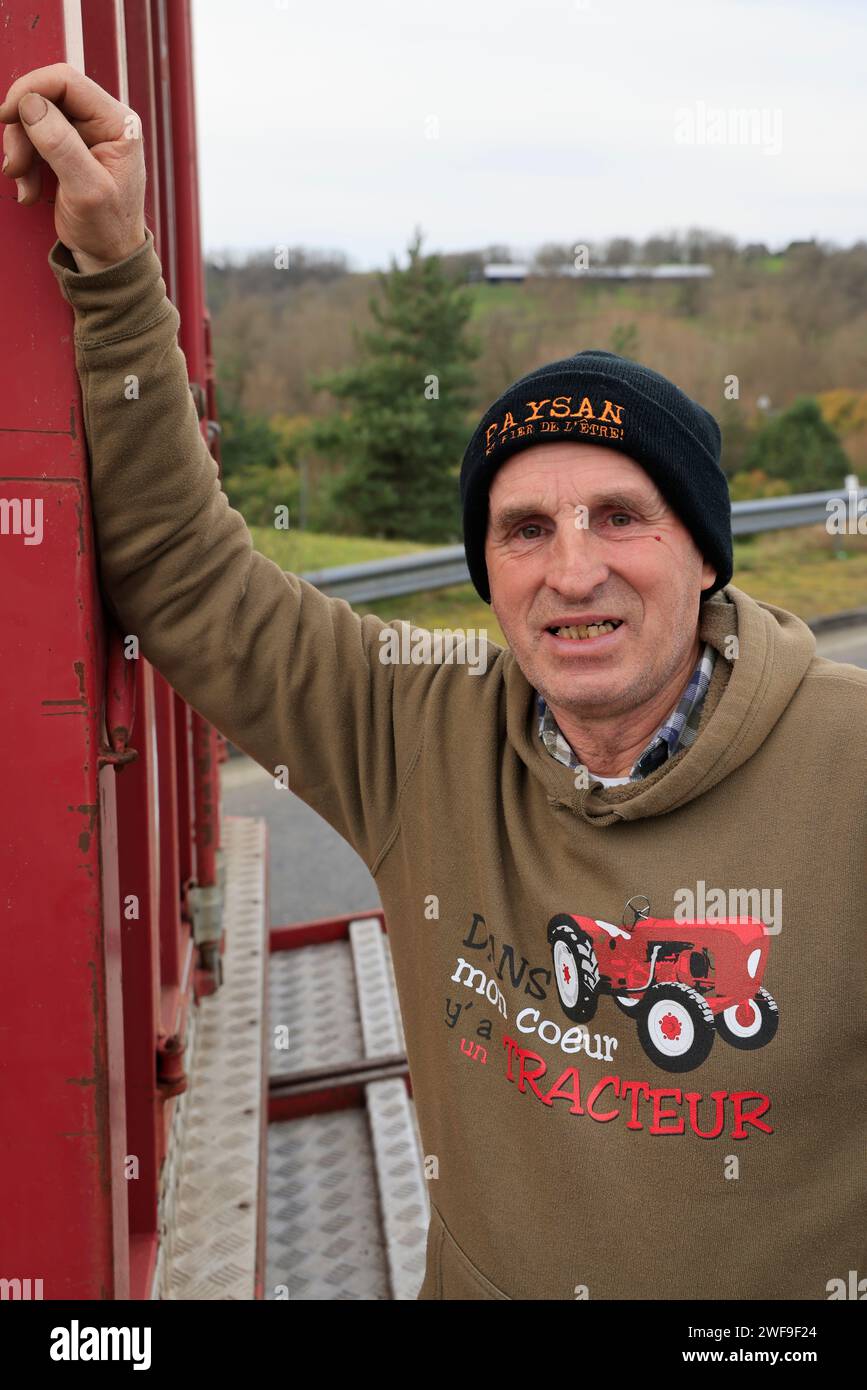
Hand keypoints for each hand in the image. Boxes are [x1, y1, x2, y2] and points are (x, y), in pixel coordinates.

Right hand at [0, 62, 146, 271]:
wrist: (108, 258)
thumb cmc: (108, 229)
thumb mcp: (86, 190)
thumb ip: (61, 145)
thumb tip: (32, 104)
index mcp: (117, 123)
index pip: (66, 81)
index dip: (30, 89)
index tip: (6, 115)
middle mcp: (102, 121)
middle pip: (45, 98)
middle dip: (22, 130)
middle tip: (15, 166)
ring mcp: (85, 133)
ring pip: (34, 118)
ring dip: (20, 151)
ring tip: (23, 185)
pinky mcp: (68, 147)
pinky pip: (33, 139)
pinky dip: (24, 162)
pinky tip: (29, 189)